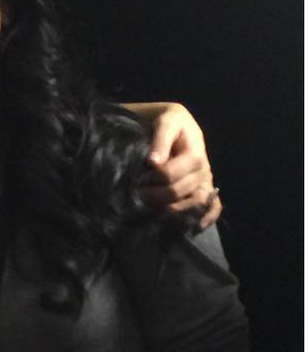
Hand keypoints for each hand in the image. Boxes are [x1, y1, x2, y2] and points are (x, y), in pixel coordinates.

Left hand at [139, 102, 220, 227]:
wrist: (178, 124)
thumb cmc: (169, 123)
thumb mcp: (165, 123)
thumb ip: (160, 140)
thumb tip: (153, 162)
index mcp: (195, 154)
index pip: (169, 176)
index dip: (152, 180)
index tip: (139, 177)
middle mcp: (203, 170)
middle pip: (178, 192)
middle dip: (154, 196)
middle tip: (138, 193)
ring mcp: (204, 182)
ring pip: (194, 204)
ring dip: (171, 210)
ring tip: (152, 207)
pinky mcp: (204, 189)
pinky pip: (213, 207)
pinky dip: (205, 218)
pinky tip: (194, 227)